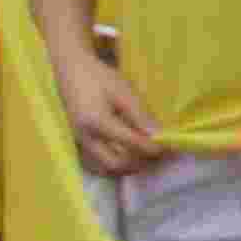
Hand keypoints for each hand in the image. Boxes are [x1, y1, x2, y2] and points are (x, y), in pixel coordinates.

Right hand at [53, 43, 164, 180]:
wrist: (71, 72)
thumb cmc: (99, 78)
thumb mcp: (123, 91)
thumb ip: (141, 115)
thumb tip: (159, 136)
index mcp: (97, 122)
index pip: (131, 144)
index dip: (152, 148)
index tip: (168, 147)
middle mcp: (86, 138)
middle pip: (117, 164)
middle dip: (141, 162)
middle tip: (158, 154)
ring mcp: (80, 143)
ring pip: (106, 168)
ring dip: (128, 167)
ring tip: (146, 155)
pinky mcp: (79, 144)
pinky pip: (98, 165)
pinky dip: (115, 166)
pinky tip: (128, 156)